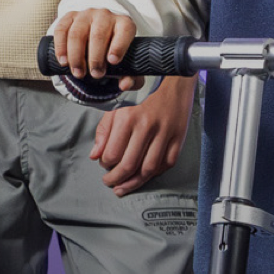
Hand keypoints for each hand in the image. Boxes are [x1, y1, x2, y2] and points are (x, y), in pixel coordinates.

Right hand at [50, 6, 137, 80]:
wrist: (98, 38)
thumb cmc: (114, 52)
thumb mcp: (127, 65)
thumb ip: (130, 77)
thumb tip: (124, 85)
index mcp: (124, 24)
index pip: (124, 30)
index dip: (119, 45)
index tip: (112, 61)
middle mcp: (105, 15)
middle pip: (98, 35)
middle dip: (95, 58)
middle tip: (95, 75)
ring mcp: (86, 14)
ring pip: (77, 34)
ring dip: (76, 56)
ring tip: (78, 73)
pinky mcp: (70, 17)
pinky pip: (62, 30)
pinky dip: (61, 47)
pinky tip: (63, 61)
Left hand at [90, 75, 191, 193]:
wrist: (173, 87)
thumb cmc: (142, 100)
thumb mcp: (117, 110)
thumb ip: (103, 132)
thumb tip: (95, 156)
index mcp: (128, 118)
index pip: (112, 154)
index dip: (105, 165)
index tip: (104, 166)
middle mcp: (146, 126)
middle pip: (129, 165)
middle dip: (116, 179)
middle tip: (111, 183)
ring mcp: (165, 133)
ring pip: (148, 169)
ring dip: (134, 183)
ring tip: (124, 187)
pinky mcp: (179, 138)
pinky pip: (166, 164)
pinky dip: (155, 174)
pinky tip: (144, 176)